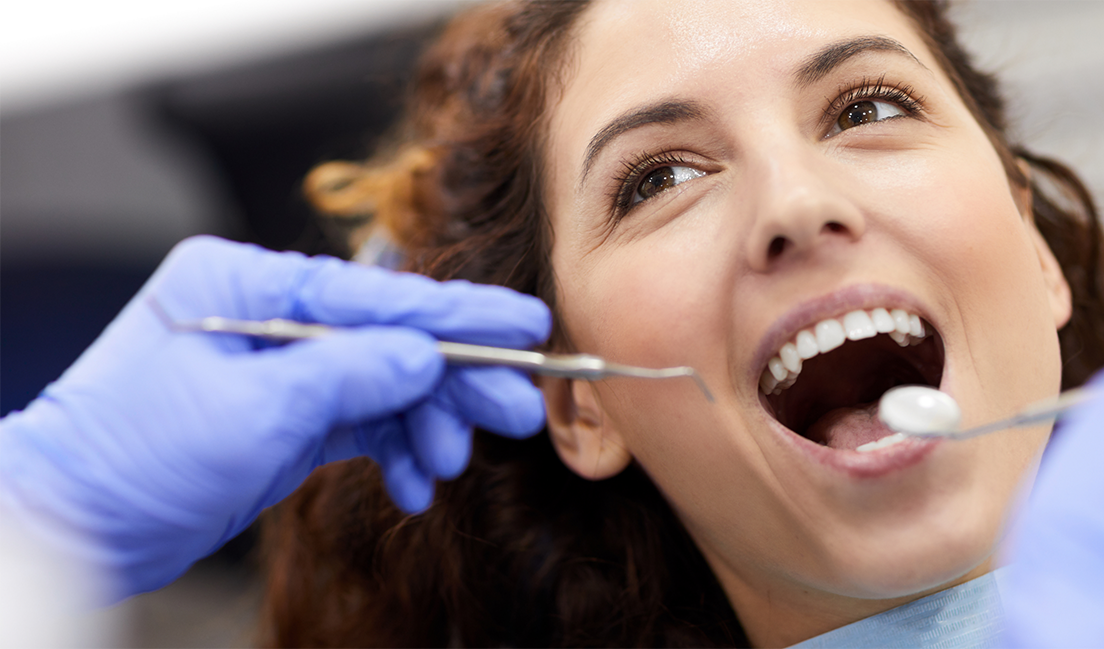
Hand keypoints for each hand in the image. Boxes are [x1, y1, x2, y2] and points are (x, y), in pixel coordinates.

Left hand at [0, 236, 550, 598]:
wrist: (77, 525)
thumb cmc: (135, 455)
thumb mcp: (254, 408)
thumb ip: (352, 373)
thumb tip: (429, 354)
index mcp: (246, 283)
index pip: (375, 293)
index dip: (458, 312)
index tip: (524, 322)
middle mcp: (269, 316)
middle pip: (390, 338)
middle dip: (455, 378)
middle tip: (516, 409)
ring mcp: (282, 369)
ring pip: (385, 385)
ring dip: (425, 426)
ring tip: (448, 464)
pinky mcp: (289, 419)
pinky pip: (364, 425)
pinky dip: (393, 454)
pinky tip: (413, 486)